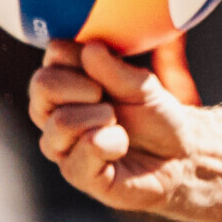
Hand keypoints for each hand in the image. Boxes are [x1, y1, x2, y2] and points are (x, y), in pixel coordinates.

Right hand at [31, 40, 198, 213]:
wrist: (178, 158)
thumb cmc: (156, 119)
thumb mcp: (145, 87)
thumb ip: (117, 69)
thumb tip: (90, 48)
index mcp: (68, 84)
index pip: (54, 54)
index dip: (81, 56)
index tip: (106, 69)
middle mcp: (55, 113)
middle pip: (42, 85)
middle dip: (83, 86)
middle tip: (106, 97)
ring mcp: (61, 145)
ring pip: (60, 122)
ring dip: (100, 117)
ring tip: (117, 124)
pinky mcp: (75, 173)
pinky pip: (83, 150)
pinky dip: (111, 143)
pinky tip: (120, 146)